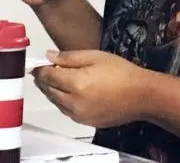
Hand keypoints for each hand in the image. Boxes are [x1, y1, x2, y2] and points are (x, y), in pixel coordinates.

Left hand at [31, 50, 150, 127]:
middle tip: (42, 71)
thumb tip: (48, 57)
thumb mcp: (94, 56)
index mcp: (76, 84)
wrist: (142, 96)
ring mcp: (81, 115)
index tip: (36, 65)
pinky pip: (67, 111)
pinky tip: (65, 93)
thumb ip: (68, 57)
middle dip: (43, 80)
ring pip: (56, 103)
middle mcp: (75, 103)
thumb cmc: (121, 72)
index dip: (39, 70)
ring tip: (52, 81)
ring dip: (51, 92)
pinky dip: (62, 102)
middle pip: (49, 91)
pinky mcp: (88, 122)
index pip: (47, 77)